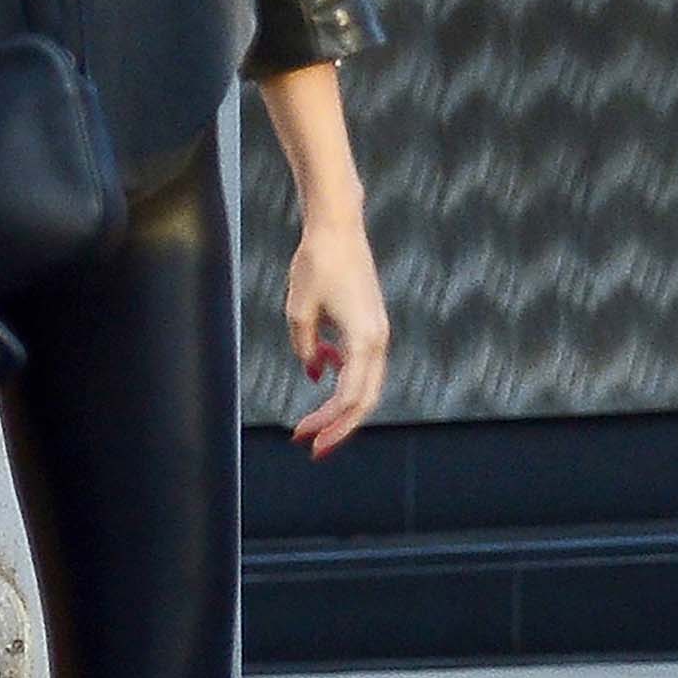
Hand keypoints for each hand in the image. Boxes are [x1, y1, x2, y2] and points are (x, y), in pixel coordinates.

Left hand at [287, 213, 389, 456]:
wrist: (338, 228)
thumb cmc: (317, 263)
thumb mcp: (298, 310)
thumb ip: (304, 346)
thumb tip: (313, 373)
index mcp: (365, 340)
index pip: (351, 397)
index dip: (329, 423)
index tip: (303, 438)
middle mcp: (378, 340)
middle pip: (364, 399)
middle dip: (338, 426)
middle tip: (312, 448)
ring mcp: (377, 332)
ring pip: (365, 384)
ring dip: (339, 406)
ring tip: (312, 424)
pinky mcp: (370, 324)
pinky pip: (361, 363)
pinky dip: (342, 376)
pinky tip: (319, 368)